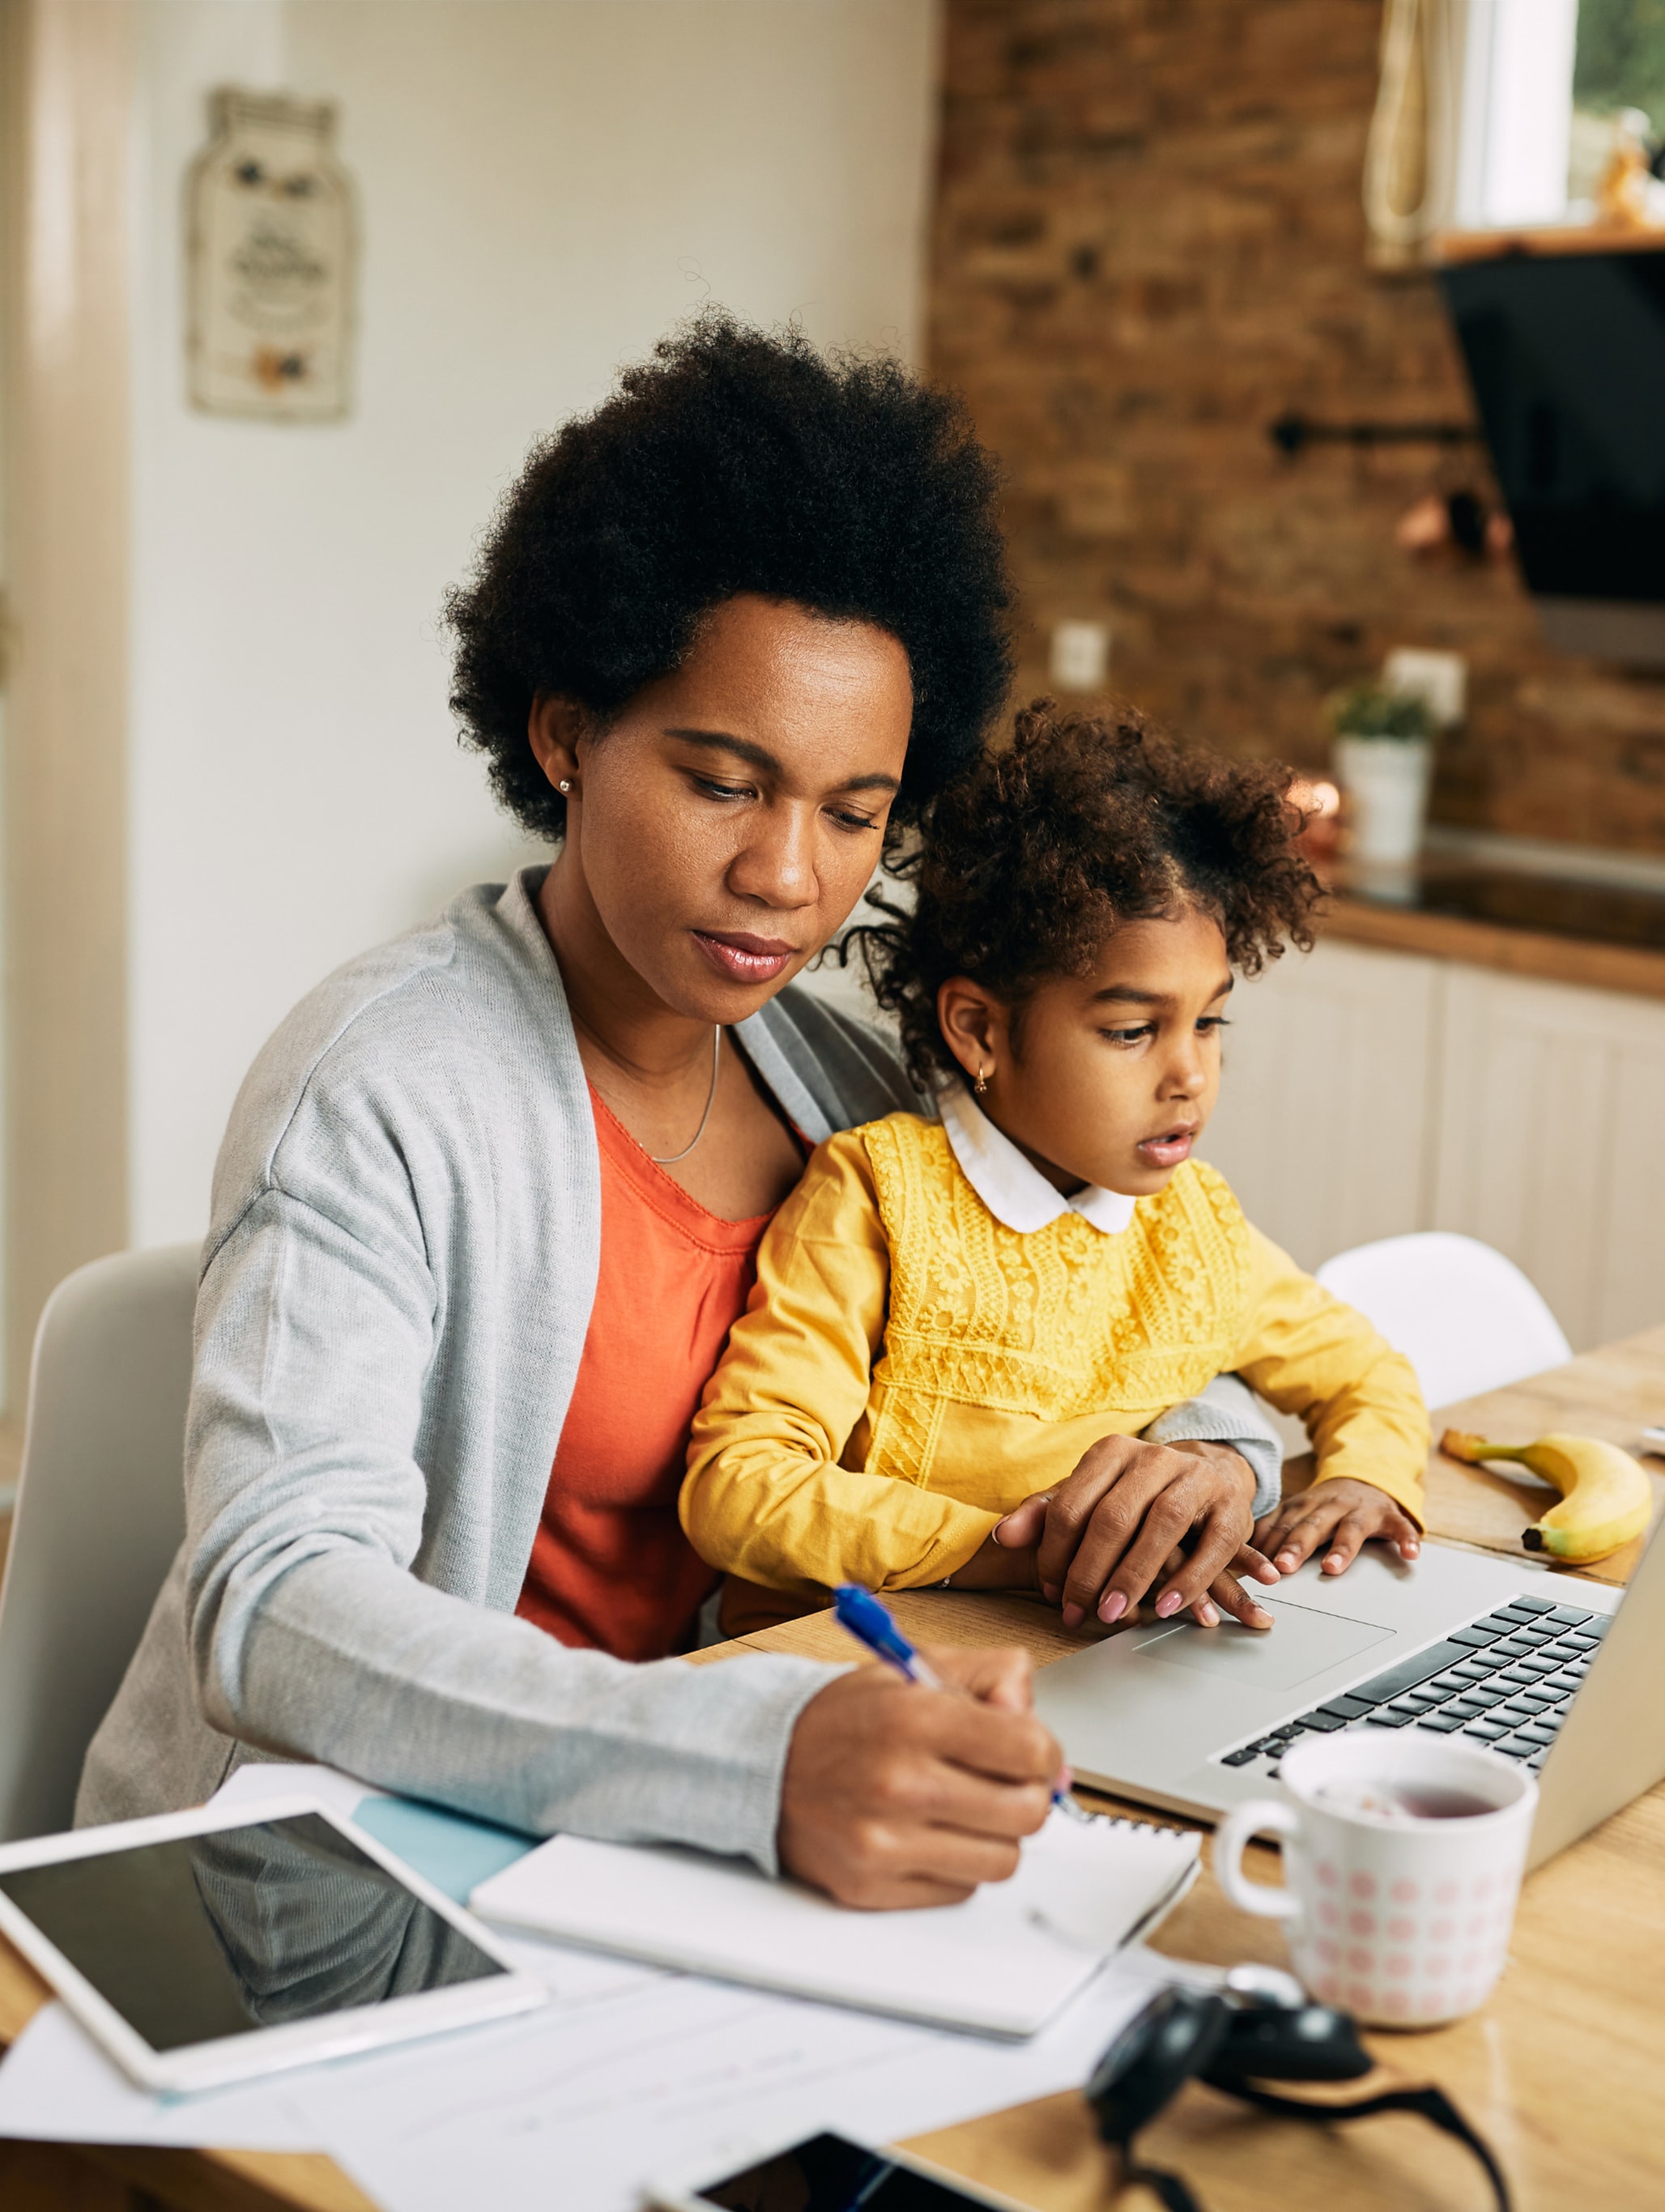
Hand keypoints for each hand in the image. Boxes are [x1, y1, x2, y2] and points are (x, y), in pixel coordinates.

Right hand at [778, 1644, 1058, 1908]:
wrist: (764, 1764)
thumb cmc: (845, 1718)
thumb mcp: (915, 1666)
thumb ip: (990, 1674)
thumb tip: (1034, 1715)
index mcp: (914, 1718)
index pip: (1029, 1749)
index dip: (1043, 1751)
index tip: (1030, 1751)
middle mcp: (899, 1783)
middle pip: (1026, 1813)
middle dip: (1027, 1794)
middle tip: (1005, 1782)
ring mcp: (883, 1843)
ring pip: (1001, 1861)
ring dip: (994, 1835)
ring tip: (963, 1807)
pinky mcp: (871, 1887)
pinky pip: (958, 1891)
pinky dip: (956, 1865)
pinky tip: (928, 1833)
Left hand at [991, 1437, 1276, 1632]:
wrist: (1212, 1473)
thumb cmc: (1139, 1494)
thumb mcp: (1090, 1495)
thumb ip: (1046, 1513)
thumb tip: (1003, 1535)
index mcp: (1111, 1453)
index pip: (1072, 1504)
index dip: (1056, 1554)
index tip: (1052, 1593)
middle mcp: (1154, 1458)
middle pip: (1114, 1516)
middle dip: (1090, 1571)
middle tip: (1078, 1613)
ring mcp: (1196, 1479)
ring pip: (1163, 1525)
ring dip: (1135, 1576)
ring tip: (1113, 1614)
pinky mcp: (1231, 1508)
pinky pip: (1212, 1546)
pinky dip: (1189, 1580)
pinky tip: (1167, 1607)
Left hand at [1254, 1477, 1421, 1575]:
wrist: (1363, 1477)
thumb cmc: (1324, 1506)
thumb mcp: (1296, 1512)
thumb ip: (1272, 1530)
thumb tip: (1237, 1556)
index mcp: (1303, 1506)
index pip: (1282, 1525)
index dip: (1269, 1545)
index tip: (1257, 1566)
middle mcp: (1329, 1506)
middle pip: (1311, 1526)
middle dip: (1296, 1546)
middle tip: (1283, 1567)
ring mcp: (1360, 1510)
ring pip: (1351, 1529)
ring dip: (1342, 1548)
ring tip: (1333, 1567)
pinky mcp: (1388, 1516)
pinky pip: (1400, 1527)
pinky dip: (1407, 1539)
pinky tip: (1411, 1554)